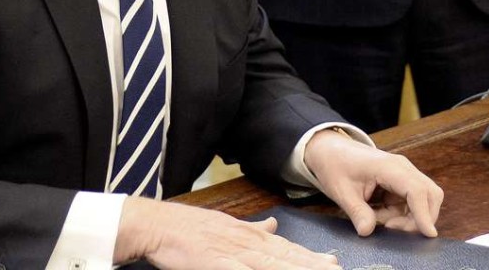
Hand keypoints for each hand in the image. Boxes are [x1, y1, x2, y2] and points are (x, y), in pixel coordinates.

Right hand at [114, 197, 340, 268]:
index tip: (332, 262)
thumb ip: (251, 227)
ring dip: (296, 269)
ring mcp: (232, 253)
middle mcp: (245, 242)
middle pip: (286, 257)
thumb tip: (274, 224)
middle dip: (313, 266)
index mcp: (247, 233)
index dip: (310, 256)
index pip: (285, 246)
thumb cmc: (185, 227)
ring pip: (273, 265)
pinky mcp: (217, 263)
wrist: (156, 224)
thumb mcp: (224, 222)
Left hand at [304, 130, 442, 237]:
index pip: (416, 190)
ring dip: (406, 217)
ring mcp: (403, 174)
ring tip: (377, 218)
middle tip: (391, 228)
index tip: (428, 234)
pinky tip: (378, 212)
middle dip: (419, 218)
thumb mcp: (341, 191)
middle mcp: (402, 168)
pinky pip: (410, 203)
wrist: (329, 150)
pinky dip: (399, 213)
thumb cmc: (335, 165)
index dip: (424, 214)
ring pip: (422, 201)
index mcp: (388, 167)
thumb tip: (367, 231)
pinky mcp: (400, 182)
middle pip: (430, 195)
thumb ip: (357, 212)